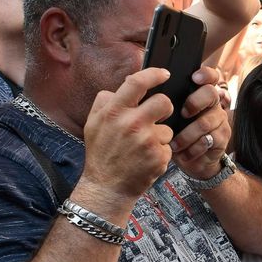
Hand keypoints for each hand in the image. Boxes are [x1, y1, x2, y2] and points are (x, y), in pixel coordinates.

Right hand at [77, 67, 174, 216]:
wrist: (106, 187)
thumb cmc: (101, 154)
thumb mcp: (93, 123)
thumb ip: (106, 101)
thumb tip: (122, 85)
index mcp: (114, 112)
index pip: (137, 82)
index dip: (154, 74)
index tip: (164, 74)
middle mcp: (131, 124)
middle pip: (163, 102)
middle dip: (164, 107)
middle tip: (158, 115)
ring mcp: (147, 141)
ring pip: (168, 128)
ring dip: (160, 136)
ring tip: (143, 147)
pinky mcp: (159, 157)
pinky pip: (168, 147)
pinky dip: (161, 152)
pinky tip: (147, 159)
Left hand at [172, 66, 229, 179]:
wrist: (191, 160)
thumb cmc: (176, 133)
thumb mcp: (170, 116)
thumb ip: (165, 102)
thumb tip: (148, 89)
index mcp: (200, 94)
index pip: (210, 76)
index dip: (205, 74)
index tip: (194, 78)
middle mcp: (214, 105)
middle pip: (211, 94)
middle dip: (194, 103)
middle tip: (183, 114)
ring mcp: (220, 121)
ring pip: (206, 122)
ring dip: (186, 135)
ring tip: (174, 144)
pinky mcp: (222, 139)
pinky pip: (207, 141)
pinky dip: (191, 149)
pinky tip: (182, 153)